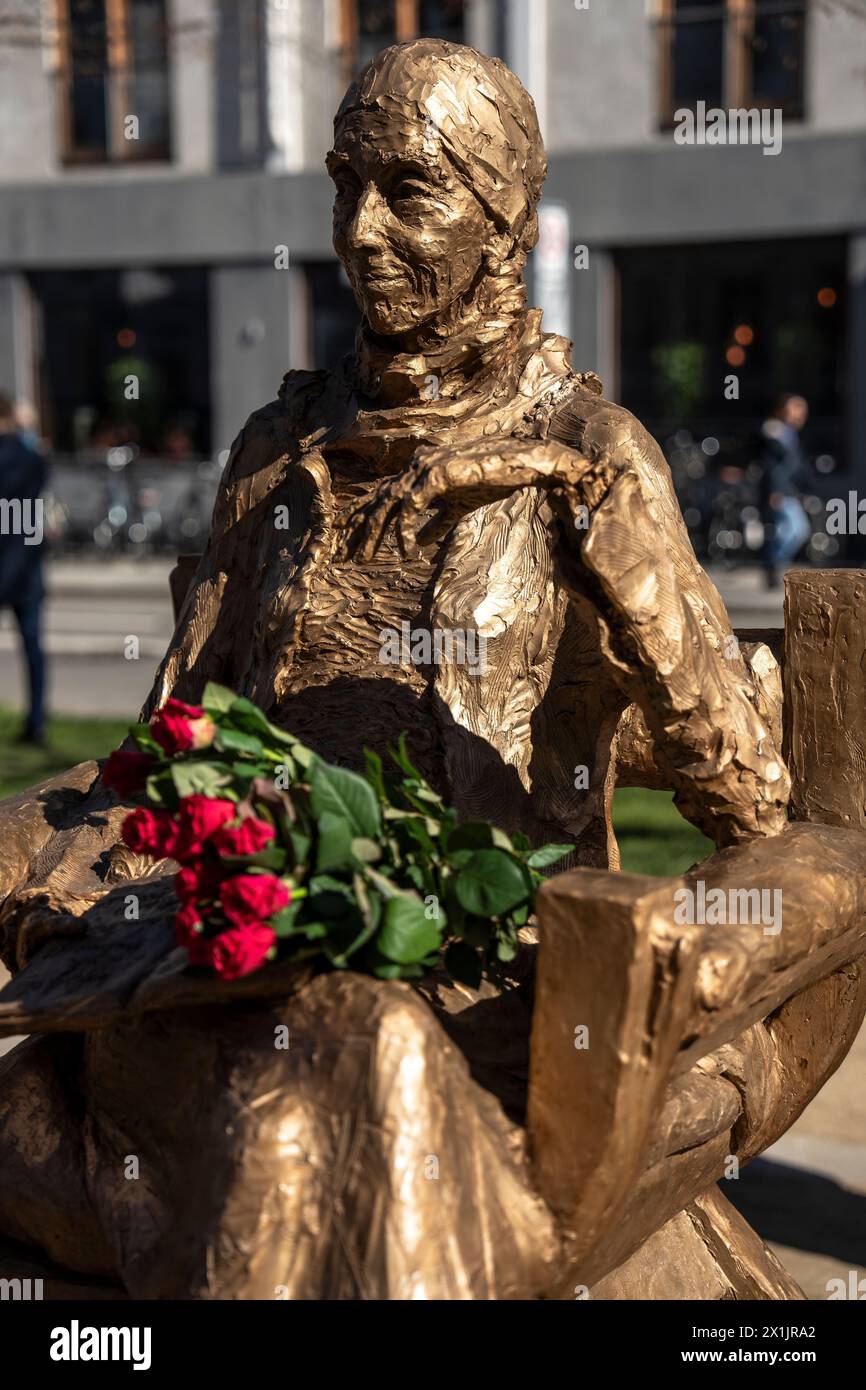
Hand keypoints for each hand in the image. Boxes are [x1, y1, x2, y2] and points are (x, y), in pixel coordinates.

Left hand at [340, 438, 592, 559]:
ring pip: (388, 503)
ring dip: (375, 533)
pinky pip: (411, 507)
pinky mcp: (438, 474)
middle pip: (378, 498)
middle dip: (360, 527)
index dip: (365, 516)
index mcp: (421, 469)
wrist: (525, 462)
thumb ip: (437, 520)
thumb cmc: (495, 480)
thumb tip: (418, 542)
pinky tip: (406, 550)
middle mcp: (418, 465)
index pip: (384, 493)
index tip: (350, 538)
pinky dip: (405, 530)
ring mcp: (426, 467)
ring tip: (366, 557)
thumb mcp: (460, 506)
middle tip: (346, 553)